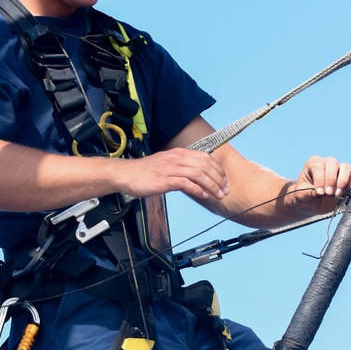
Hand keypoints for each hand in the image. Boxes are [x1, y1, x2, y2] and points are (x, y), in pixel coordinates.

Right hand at [113, 148, 228, 205]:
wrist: (125, 174)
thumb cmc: (145, 172)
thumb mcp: (166, 165)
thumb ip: (181, 169)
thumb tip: (196, 178)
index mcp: (178, 153)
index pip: (204, 157)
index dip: (217, 169)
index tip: (224, 180)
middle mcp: (176, 158)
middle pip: (204, 165)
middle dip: (218, 179)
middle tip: (225, 190)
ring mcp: (170, 168)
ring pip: (198, 174)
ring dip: (212, 185)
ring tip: (219, 195)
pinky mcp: (164, 180)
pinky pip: (186, 183)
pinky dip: (197, 189)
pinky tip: (203, 196)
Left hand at [283, 155, 350, 215]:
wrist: (311, 205)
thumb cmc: (304, 198)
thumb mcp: (301, 196)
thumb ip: (308, 193)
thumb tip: (321, 194)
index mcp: (313, 163)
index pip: (318, 167)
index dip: (320, 179)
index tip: (319, 193)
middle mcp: (327, 164)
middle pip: (333, 163)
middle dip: (331, 179)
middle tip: (328, 193)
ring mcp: (339, 170)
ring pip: (346, 168)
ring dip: (343, 181)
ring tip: (337, 194)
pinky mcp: (348, 180)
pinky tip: (345, 194)